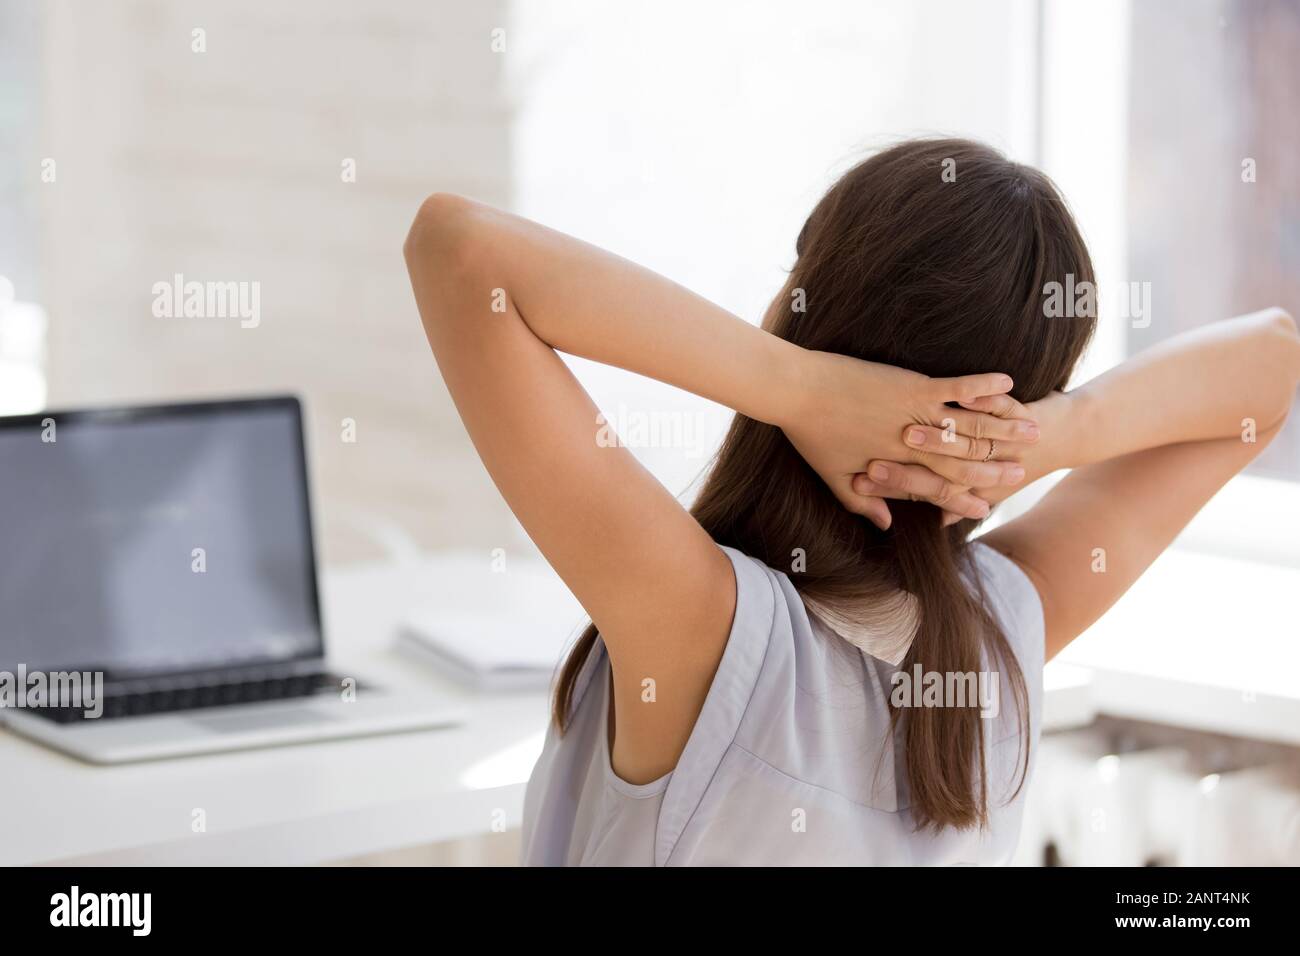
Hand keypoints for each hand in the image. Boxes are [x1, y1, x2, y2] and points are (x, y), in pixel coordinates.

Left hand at [782, 350, 1038, 529]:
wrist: (796, 392)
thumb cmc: (810, 434)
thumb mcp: (834, 477)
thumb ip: (863, 503)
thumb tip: (885, 525)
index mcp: (896, 467)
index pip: (940, 489)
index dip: (965, 499)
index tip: (988, 507)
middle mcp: (913, 446)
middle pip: (965, 461)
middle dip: (996, 467)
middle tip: (1025, 470)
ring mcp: (915, 413)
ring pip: (970, 426)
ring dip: (1004, 427)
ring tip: (1033, 428)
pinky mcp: (912, 386)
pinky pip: (957, 386)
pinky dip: (983, 385)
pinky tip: (1009, 381)